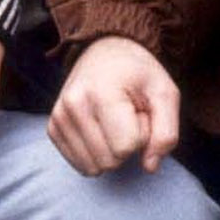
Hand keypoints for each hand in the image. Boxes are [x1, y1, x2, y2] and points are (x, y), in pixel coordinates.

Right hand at [48, 36, 179, 175]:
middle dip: (126, 145)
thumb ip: (166, 133)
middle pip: (110, 161)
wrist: (105, 51)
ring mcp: (59, 116)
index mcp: (101, 93)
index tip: (139, 112)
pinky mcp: (53, 127)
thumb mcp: (165, 94)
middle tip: (127, 116)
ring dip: (110, 150)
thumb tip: (149, 167)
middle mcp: (73, 105)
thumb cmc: (138, 74)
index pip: (126, 147)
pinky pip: (80, 165)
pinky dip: (95, 153)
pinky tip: (99, 128)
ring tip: (113, 121)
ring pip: (93, 168)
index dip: (142, 135)